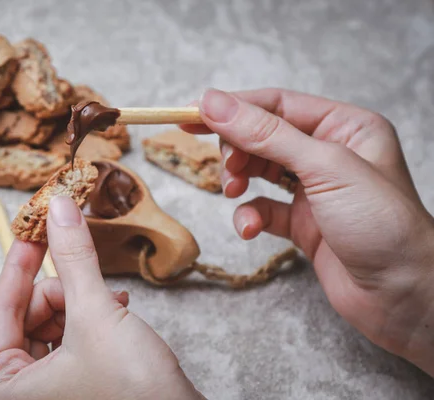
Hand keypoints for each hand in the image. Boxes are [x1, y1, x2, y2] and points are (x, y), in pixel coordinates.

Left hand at [0, 196, 203, 399]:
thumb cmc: (133, 392)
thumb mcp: (96, 315)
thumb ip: (73, 258)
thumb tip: (59, 210)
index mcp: (3, 389)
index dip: (18, 265)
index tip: (32, 232)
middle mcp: (20, 394)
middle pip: (26, 316)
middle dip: (60, 290)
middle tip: (83, 273)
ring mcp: (48, 392)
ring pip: (51, 324)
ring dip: (80, 303)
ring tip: (110, 300)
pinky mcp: (74, 387)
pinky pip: (70, 338)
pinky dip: (90, 318)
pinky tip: (116, 309)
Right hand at [181, 88, 433, 375]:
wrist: (404, 297)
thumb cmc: (383, 225)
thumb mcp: (324, 167)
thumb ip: (266, 134)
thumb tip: (215, 103)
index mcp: (345, 127)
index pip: (277, 105)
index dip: (233, 107)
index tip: (193, 114)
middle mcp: (329, 154)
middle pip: (263, 136)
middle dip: (236, 148)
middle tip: (225, 165)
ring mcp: (314, 190)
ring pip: (258, 171)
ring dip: (239, 179)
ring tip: (232, 190)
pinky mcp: (303, 224)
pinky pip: (262, 209)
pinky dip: (249, 217)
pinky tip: (250, 229)